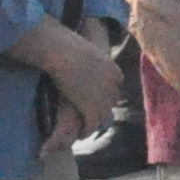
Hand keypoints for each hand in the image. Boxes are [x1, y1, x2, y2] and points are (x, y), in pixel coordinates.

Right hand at [13, 21, 119, 138]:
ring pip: (104, 116)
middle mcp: (112, 85)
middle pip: (111, 102)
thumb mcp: (83, 48)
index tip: (100, 98)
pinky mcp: (91, 108)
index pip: (116, 87)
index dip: (107, 94)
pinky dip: (87, 131)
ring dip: (96, 124)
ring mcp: (102, 97)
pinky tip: (82, 135)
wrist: (64, 52)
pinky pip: (92, 124)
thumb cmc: (66, 44)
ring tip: (88, 129)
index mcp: (113, 70)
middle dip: (103, 110)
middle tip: (94, 117)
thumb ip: (85, 55)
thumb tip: (75, 48)